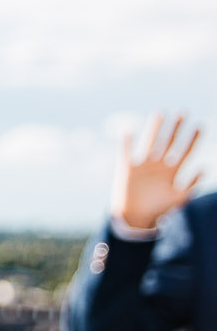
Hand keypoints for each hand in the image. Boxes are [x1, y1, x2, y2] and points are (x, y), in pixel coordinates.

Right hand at [113, 112, 202, 231]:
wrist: (135, 218)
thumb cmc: (158, 210)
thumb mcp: (178, 198)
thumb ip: (190, 184)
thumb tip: (204, 168)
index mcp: (172, 171)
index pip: (185, 152)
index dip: (193, 139)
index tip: (201, 126)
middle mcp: (158, 165)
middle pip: (169, 142)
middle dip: (176, 128)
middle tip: (183, 112)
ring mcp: (143, 165)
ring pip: (150, 142)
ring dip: (154, 128)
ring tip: (160, 113)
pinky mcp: (127, 168)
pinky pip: (126, 152)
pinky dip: (127, 142)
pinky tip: (128, 130)